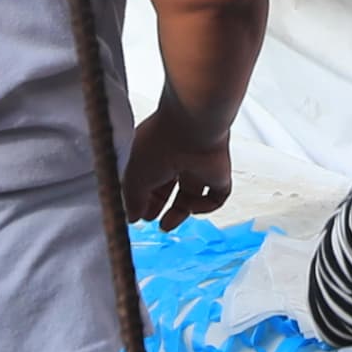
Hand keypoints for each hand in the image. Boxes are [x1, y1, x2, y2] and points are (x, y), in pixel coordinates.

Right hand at [122, 98, 232, 229]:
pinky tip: (192, 206)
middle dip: (160, 206)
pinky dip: (205, 207)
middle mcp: (179, 158)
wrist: (191, 126)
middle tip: (152, 220)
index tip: (137, 214)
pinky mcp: (220, 173)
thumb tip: (132, 217)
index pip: (150, 180)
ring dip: (180, 213)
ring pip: (193, 195)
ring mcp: (200, 166)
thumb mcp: (135, 175)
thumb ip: (132, 199)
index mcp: (156, 152)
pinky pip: (217, 196)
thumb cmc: (159, 141)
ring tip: (166, 225)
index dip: (144, 199)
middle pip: (171, 188)